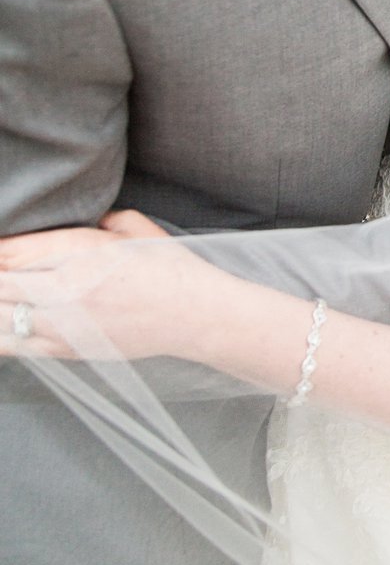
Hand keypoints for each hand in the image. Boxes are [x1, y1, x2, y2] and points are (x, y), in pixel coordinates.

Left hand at [0, 214, 204, 360]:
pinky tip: (4, 325)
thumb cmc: (170, 269)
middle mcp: (66, 290)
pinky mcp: (69, 350)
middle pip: (0, 286)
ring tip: (3, 299)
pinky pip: (17, 346)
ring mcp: (65, 325)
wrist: (194, 315)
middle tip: (1, 273)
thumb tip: (85, 215)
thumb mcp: (135, 228)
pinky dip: (3, 336)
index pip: (11, 252)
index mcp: (79, 253)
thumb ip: (102, 219)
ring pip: (2, 320)